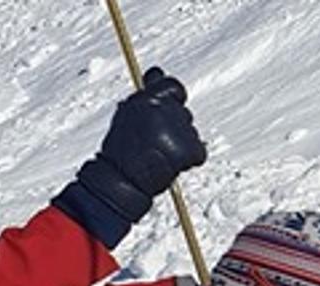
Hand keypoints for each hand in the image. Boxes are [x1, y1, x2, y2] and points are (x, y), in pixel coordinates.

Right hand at [53, 67, 206, 247]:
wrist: (120, 180)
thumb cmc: (122, 149)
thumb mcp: (129, 113)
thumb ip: (148, 91)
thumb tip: (157, 71)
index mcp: (146, 99)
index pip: (174, 87)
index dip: (172, 98)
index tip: (166, 109)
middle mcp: (163, 111)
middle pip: (183, 113)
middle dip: (174, 127)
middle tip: (154, 142)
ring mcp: (178, 130)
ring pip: (190, 132)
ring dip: (180, 143)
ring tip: (158, 154)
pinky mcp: (190, 149)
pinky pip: (198, 152)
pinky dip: (189, 159)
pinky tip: (170, 164)